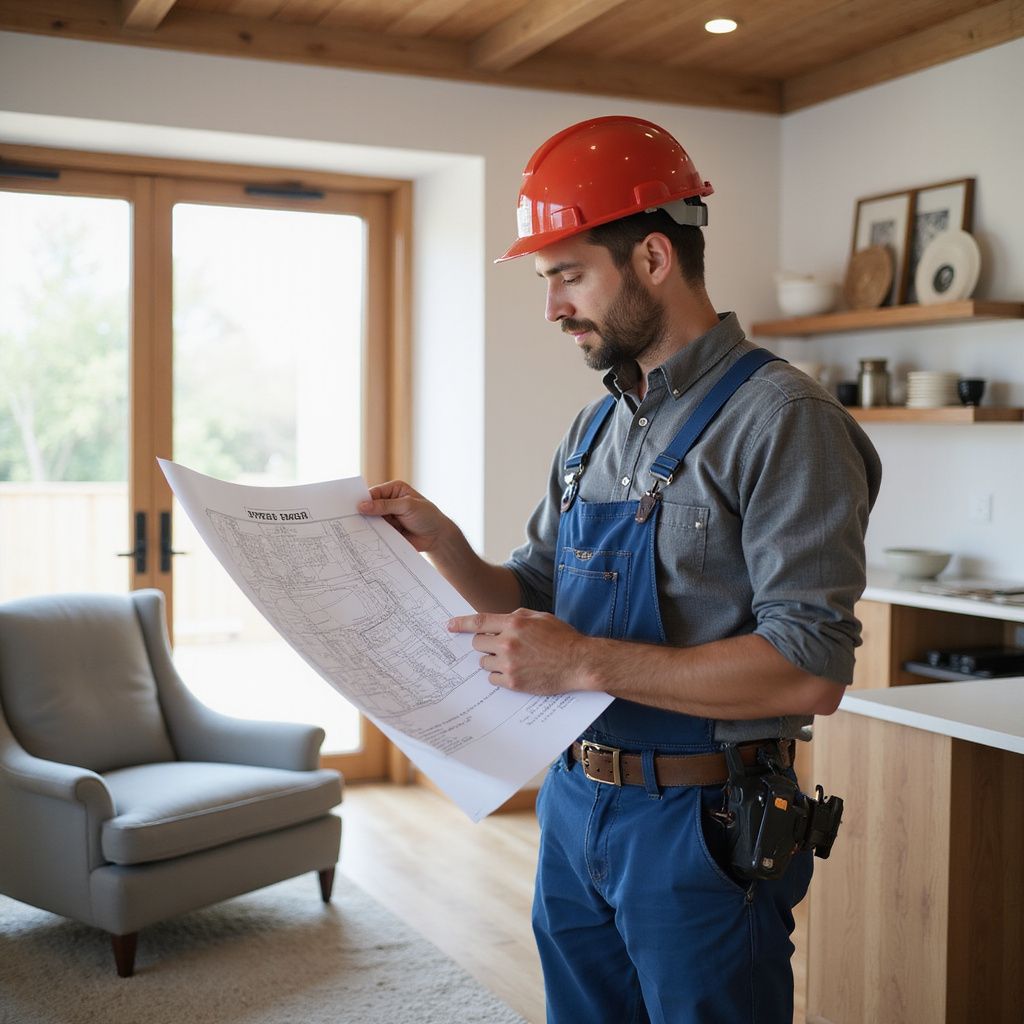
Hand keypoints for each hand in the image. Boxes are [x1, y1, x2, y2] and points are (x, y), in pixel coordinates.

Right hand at [358, 481, 453, 553]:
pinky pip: (375, 533)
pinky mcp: (387, 531)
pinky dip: (370, 536)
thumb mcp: (408, 506)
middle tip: (349, 520)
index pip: (373, 493)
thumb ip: (385, 505)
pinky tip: (362, 540)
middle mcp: (388, 502)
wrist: (438, 537)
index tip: (353, 508)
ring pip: (371, 521)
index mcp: (394, 490)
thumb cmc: (427, 516)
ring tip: (353, 531)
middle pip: (369, 507)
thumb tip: (363, 506)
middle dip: (361, 513)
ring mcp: (387, 518)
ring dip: (365, 526)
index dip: (363, 500)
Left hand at [447, 609, 594, 694]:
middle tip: (498, 647)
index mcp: (514, 623)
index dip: (461, 624)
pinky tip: (515, 672)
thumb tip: (499, 621)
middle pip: (478, 644)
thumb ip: (517, 616)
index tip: (449, 626)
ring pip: (484, 662)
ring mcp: (509, 664)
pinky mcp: (513, 682)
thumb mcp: (541, 617)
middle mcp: (508, 642)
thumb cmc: (563, 639)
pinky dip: (500, 676)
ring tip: (513, 660)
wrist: (580, 663)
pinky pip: (492, 679)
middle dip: (485, 644)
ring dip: (493, 661)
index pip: (479, 622)